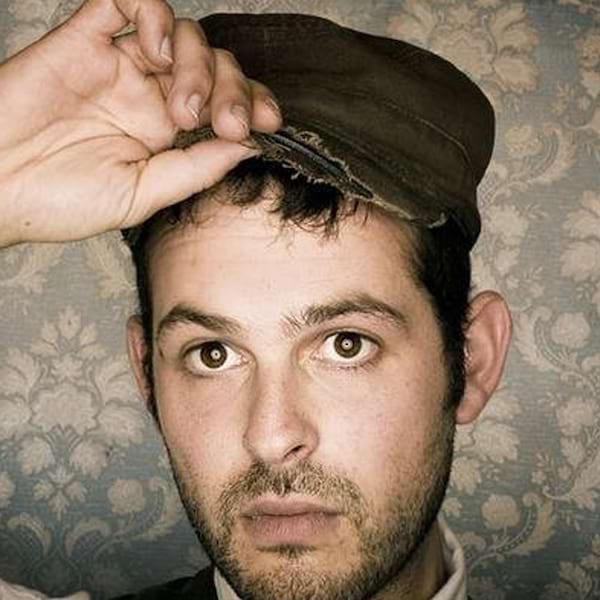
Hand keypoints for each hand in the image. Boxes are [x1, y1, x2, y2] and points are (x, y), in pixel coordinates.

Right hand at [0, 0, 281, 247]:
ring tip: (181, 105)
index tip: (268, 122)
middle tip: (222, 120)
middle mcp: (147, 97)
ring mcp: (117, 67)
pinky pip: (123, 2)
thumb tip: (247, 147)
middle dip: (231, 88)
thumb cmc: (60, 202)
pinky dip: (151, 13)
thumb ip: (194, 168)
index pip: (222, 103)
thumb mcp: (140, 196)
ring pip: (178, 33)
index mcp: (165, 136)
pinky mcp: (81, 40)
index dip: (251, 104)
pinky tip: (154, 46)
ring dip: (196, 60)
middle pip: (211, 64)